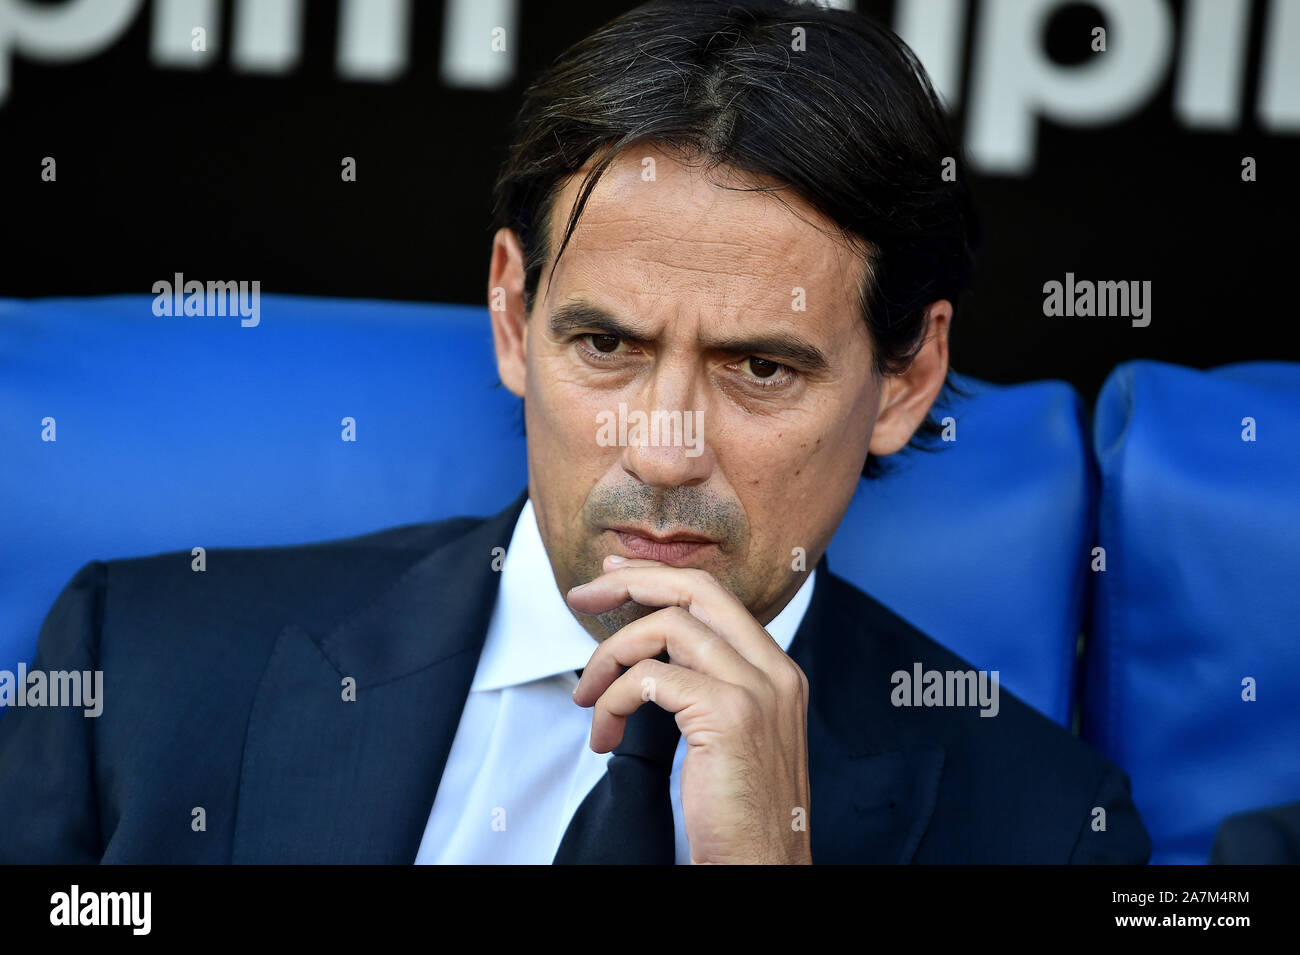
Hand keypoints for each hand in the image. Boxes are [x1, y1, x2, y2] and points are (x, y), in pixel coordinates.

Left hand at [567, 555, 812, 864]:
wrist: (763, 866)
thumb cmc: (739, 814)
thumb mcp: (733, 735)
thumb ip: (707, 686)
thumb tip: (651, 654)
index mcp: (777, 669)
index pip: (716, 594)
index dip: (659, 576)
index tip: (613, 574)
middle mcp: (775, 669)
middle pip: (697, 589)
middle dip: (631, 581)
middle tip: (582, 595)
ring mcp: (757, 689)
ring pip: (667, 628)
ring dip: (610, 659)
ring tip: (589, 700)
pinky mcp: (731, 716)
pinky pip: (651, 679)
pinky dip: (615, 700)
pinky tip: (605, 735)